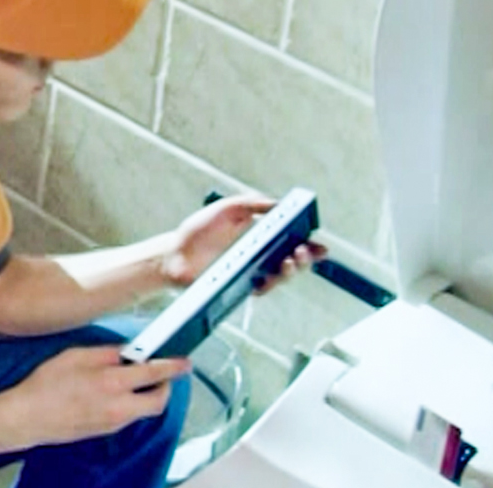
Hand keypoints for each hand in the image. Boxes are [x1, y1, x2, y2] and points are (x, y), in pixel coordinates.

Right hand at [0, 346, 189, 447]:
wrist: (29, 418)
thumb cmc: (46, 385)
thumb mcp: (75, 356)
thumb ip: (106, 353)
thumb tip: (126, 352)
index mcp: (112, 382)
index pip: (153, 374)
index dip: (173, 367)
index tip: (184, 363)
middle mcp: (119, 406)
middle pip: (159, 401)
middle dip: (166, 387)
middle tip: (162, 373)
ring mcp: (113, 422)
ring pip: (145, 410)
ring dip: (148, 395)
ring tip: (135, 380)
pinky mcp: (106, 430)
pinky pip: (129, 416)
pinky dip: (131, 403)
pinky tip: (115, 393)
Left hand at [160, 195, 325, 290]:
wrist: (174, 253)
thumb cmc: (198, 231)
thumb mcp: (225, 209)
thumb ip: (250, 203)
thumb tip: (276, 203)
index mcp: (260, 234)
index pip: (291, 239)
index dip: (308, 244)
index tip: (319, 244)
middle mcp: (260, 255)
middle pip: (293, 259)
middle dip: (305, 258)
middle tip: (303, 253)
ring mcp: (251, 271)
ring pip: (281, 276)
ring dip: (291, 271)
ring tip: (289, 261)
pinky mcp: (240, 285)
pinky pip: (261, 288)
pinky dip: (268, 283)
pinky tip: (268, 277)